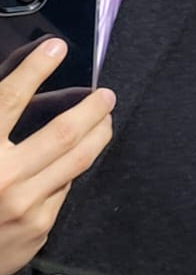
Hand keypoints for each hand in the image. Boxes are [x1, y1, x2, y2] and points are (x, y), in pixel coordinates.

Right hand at [0, 38, 114, 274]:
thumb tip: (18, 91)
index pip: (8, 100)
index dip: (33, 69)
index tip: (56, 48)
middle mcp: (2, 176)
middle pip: (63, 132)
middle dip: (91, 108)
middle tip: (105, 94)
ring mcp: (24, 203)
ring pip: (77, 159)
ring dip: (98, 133)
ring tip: (106, 118)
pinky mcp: (38, 226)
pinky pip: (64, 187)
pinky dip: (71, 168)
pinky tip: (76, 158)